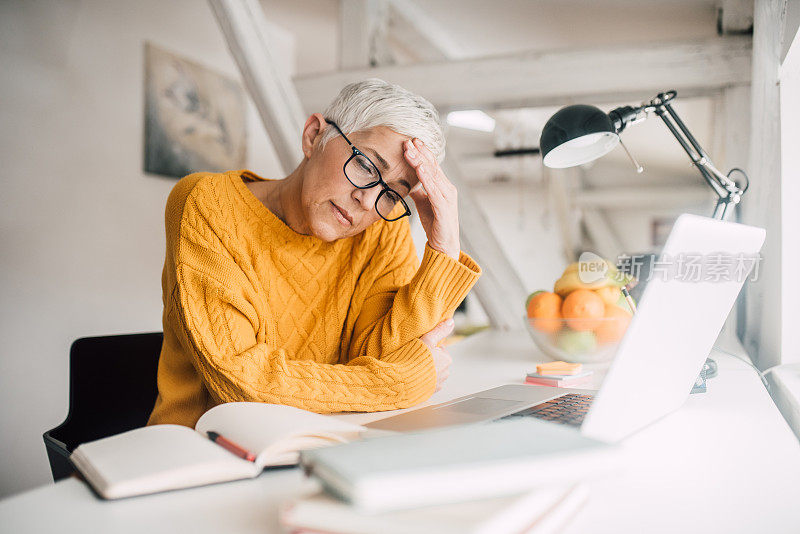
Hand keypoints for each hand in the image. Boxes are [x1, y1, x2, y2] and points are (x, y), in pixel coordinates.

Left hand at [404, 138, 459, 259]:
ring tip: (410, 151)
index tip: (411, 141)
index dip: (422, 153)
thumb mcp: (423, 203)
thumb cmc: (435, 224)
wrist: (444, 246)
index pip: (432, 165)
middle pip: (432, 166)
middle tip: (408, 140)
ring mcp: (447, 197)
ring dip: (420, 162)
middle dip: (420, 153)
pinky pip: (434, 190)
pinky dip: (427, 178)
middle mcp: (448, 189)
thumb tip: (406, 181)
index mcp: (443, 187)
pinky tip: (420, 169)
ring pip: (433, 175)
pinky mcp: (444, 208)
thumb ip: (418, 191)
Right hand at [420, 318, 454, 391]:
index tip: (420, 347)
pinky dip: (422, 380)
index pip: (440, 349)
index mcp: (446, 359)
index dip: (428, 346)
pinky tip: (413, 376)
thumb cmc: (413, 359)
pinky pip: (427, 383)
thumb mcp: (427, 340)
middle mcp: (445, 373)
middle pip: (437, 361)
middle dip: (428, 359)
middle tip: (415, 357)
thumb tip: (451, 322)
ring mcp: (438, 384)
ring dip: (425, 370)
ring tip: (413, 367)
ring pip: (433, 373)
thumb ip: (440, 330)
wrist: (401, 381)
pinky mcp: (429, 393)